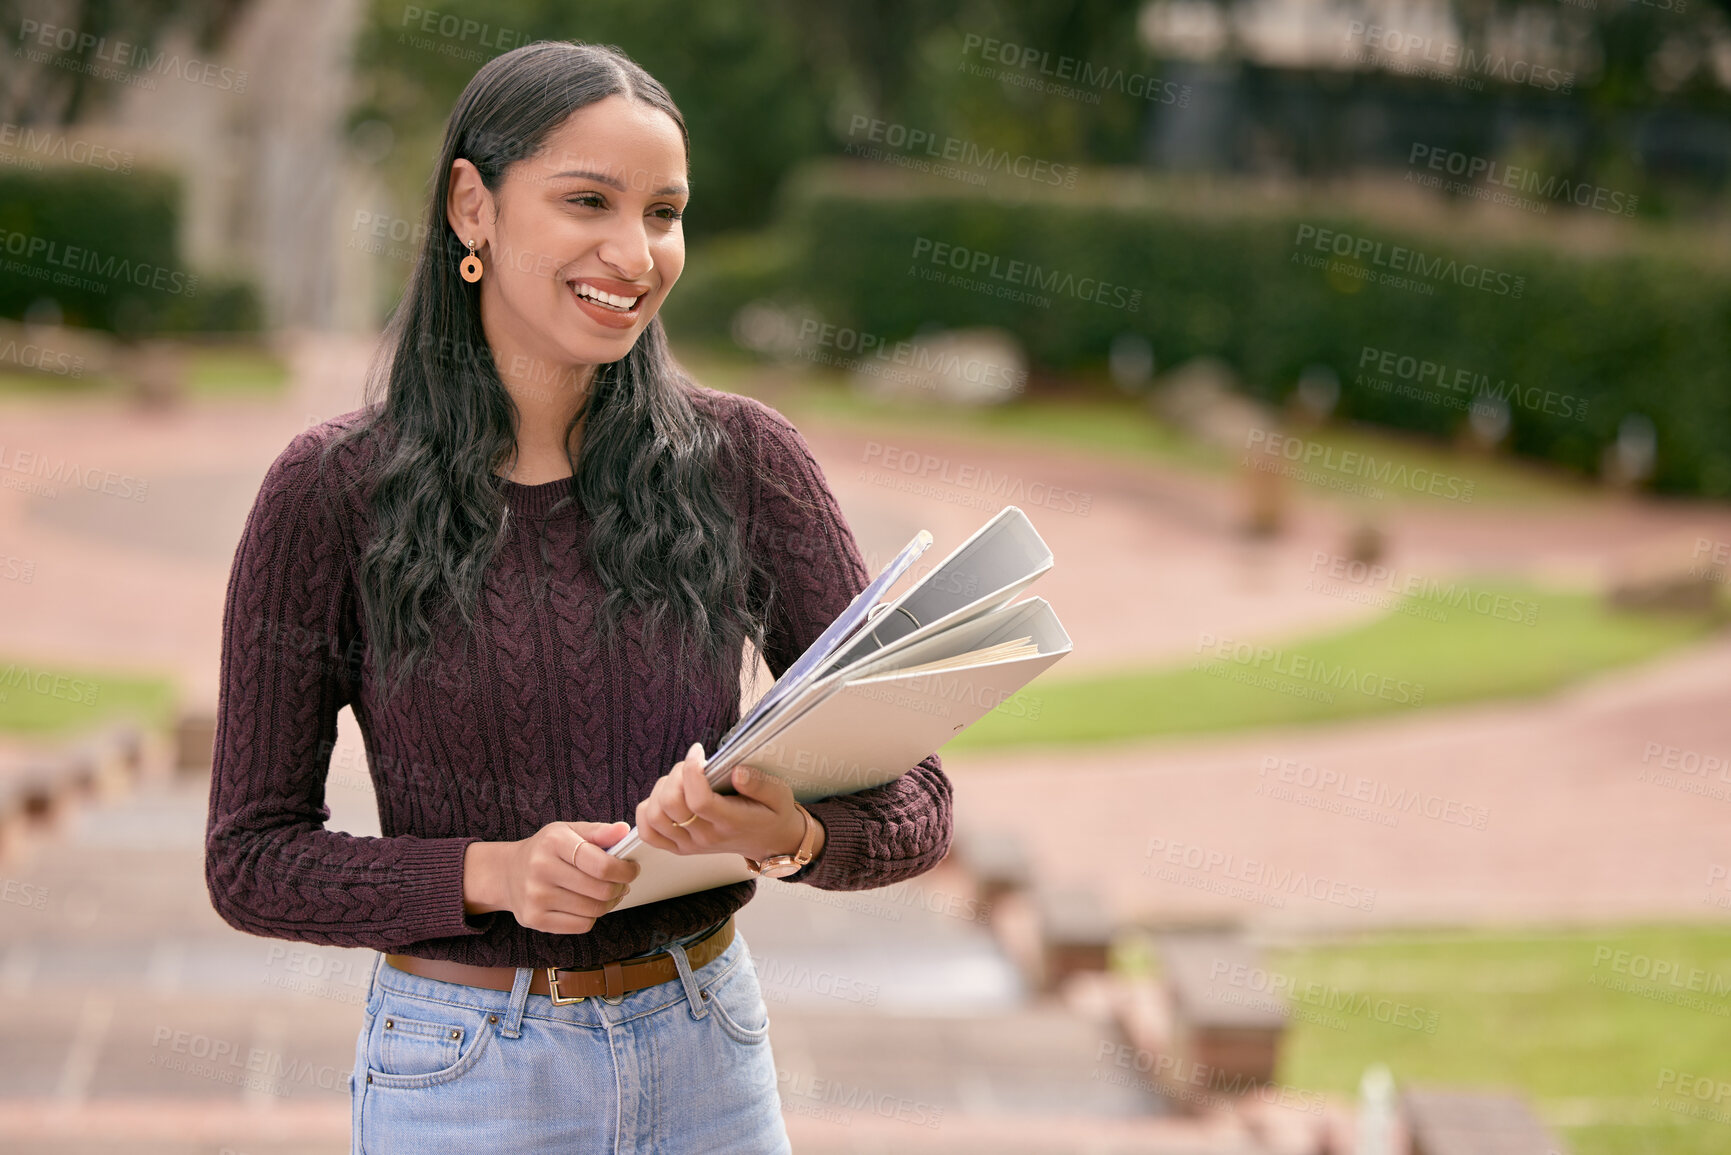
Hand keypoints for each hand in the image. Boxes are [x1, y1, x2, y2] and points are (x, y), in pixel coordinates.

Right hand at [467, 819, 641, 935]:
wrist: (508, 872)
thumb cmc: (546, 849)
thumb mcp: (569, 831)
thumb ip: (598, 832)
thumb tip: (624, 831)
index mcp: (554, 841)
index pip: (601, 864)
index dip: (625, 870)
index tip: (633, 869)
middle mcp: (541, 869)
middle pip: (600, 890)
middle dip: (620, 887)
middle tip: (623, 883)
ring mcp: (535, 897)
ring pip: (593, 910)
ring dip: (609, 903)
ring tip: (608, 893)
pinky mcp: (534, 919)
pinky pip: (581, 925)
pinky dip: (592, 917)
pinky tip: (588, 904)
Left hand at [636, 742, 808, 861]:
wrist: (770, 841)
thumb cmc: (772, 813)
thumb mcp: (779, 794)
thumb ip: (760, 784)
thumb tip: (737, 772)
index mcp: (731, 823)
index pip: (699, 800)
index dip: (692, 772)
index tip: (699, 752)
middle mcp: (707, 837)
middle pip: (671, 805)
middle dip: (676, 774)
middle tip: (692, 764)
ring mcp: (690, 845)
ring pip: (655, 816)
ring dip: (661, 790)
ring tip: (681, 779)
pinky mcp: (679, 848)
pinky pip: (648, 833)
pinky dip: (648, 811)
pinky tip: (664, 798)